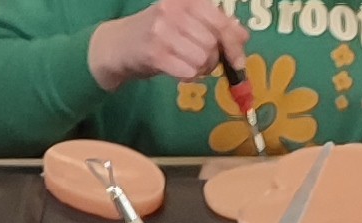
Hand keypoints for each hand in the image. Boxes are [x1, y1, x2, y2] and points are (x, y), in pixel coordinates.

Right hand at [90, 0, 249, 93]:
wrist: (118, 44)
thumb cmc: (157, 33)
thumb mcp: (186, 21)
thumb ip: (214, 25)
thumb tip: (243, 35)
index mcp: (187, 0)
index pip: (221, 22)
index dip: (234, 43)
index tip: (238, 59)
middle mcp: (175, 10)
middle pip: (213, 44)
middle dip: (212, 59)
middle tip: (201, 62)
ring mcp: (163, 31)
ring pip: (202, 59)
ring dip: (200, 69)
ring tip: (188, 65)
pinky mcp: (155, 53)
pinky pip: (187, 72)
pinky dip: (188, 76)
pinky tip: (179, 71)